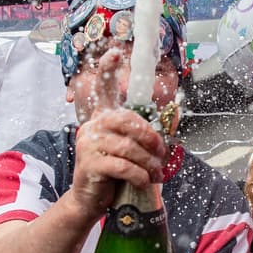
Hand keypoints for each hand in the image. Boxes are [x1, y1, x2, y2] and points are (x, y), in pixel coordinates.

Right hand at [69, 49, 166, 221]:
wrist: (89, 199)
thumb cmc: (111, 172)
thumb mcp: (125, 150)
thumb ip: (136, 136)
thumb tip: (164, 131)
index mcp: (101, 118)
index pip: (102, 89)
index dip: (106, 70)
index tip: (115, 53)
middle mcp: (92, 126)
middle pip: (128, 121)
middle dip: (151, 138)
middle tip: (161, 154)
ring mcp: (89, 144)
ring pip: (129, 148)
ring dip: (149, 163)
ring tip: (156, 174)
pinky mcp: (90, 164)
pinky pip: (123, 166)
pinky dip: (139, 175)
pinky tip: (144, 181)